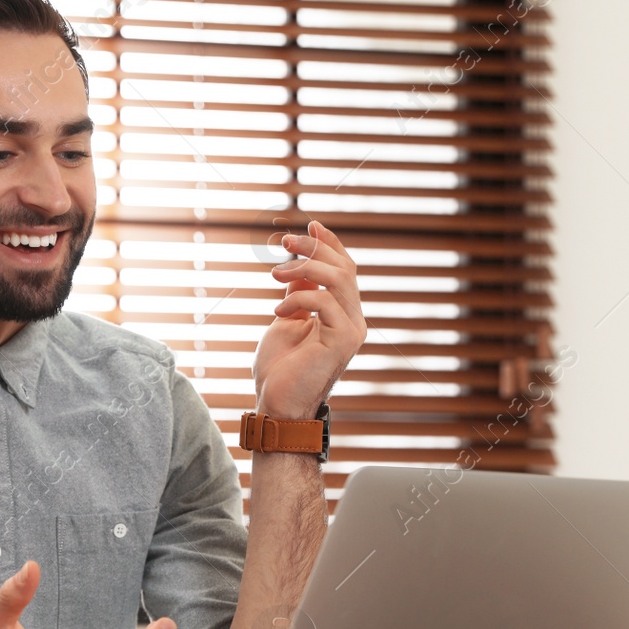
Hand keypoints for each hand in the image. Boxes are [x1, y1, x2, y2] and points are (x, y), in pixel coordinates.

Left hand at [253, 219, 366, 418]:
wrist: (276, 405)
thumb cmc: (279, 370)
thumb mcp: (286, 319)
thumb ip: (298, 292)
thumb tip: (300, 262)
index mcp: (341, 314)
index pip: (344, 269)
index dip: (330, 243)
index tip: (309, 224)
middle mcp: (353, 320)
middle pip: (344, 268)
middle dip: (314, 248)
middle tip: (283, 242)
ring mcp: (352, 330)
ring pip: (340, 279)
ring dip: (305, 267)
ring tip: (275, 275)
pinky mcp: (344, 341)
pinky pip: (326, 302)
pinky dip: (298, 298)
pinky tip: (277, 314)